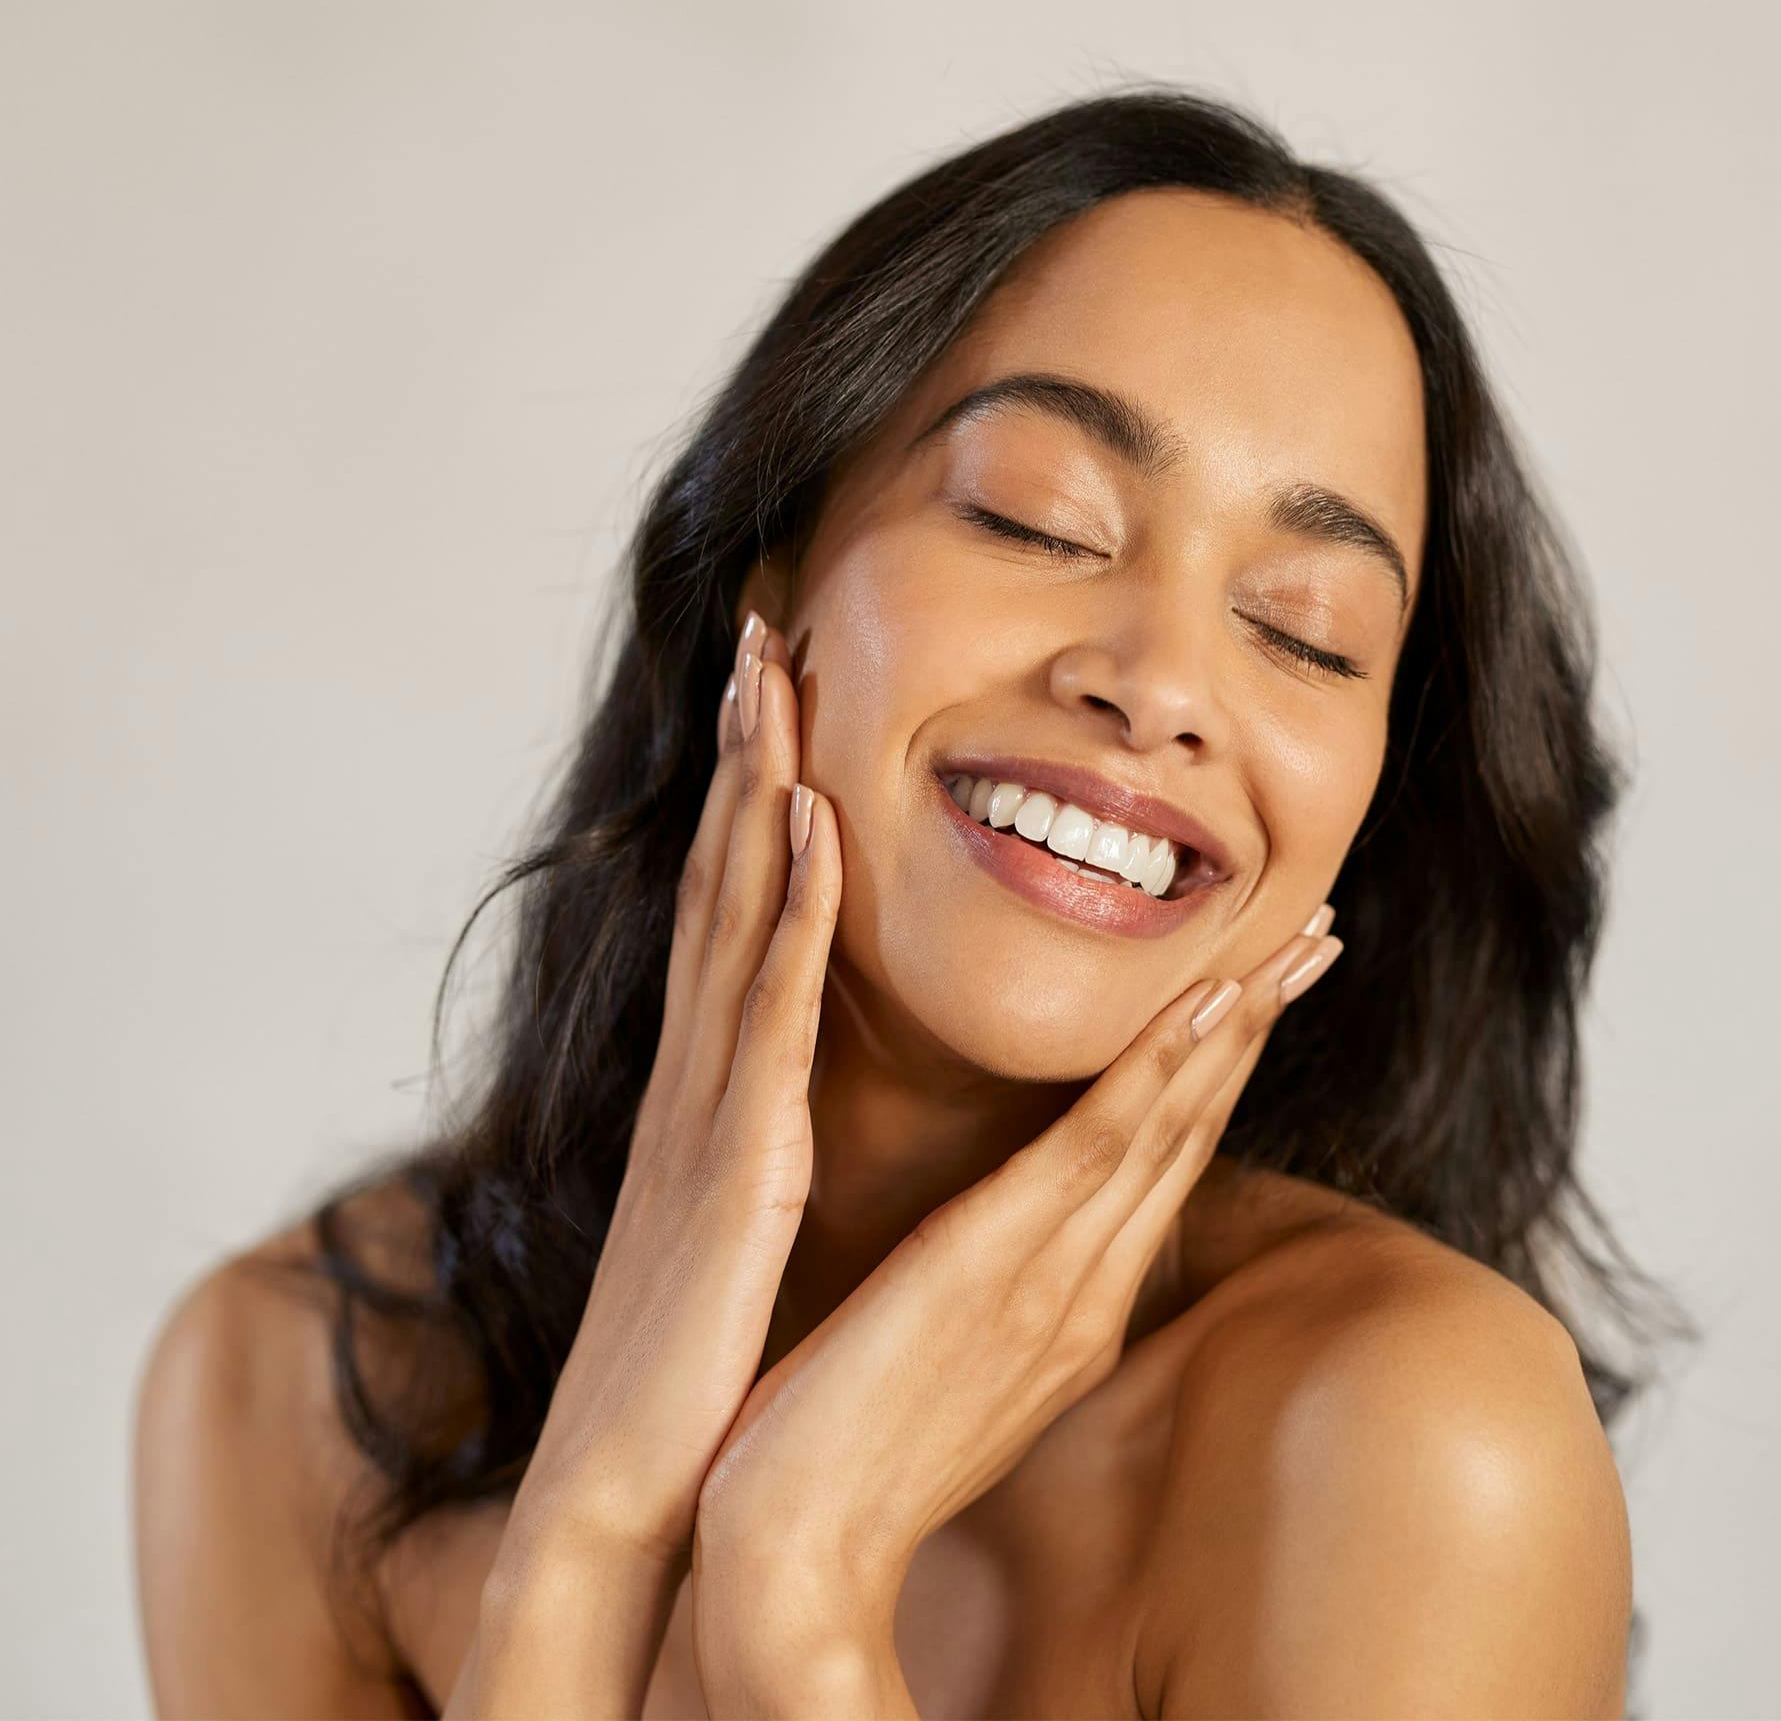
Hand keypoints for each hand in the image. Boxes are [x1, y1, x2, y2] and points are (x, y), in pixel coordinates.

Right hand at [497, 611, 839, 1575]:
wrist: (632, 1488)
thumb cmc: (692, 1363)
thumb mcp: (728, 1220)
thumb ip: (749, 1139)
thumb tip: (778, 1091)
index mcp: (710, 1086)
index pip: (731, 911)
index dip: (750, 796)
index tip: (778, 696)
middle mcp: (699, 1070)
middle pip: (723, 876)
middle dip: (743, 747)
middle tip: (764, 628)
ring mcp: (711, 1103)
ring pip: (736, 911)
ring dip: (758, 783)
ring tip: (776, 671)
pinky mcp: (737, 1156)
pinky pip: (769, 1009)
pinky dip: (790, 906)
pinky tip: (812, 818)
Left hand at [691, 914, 1342, 1624]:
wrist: (801, 1544)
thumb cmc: (854, 1446)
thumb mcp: (947, 1361)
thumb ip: (996, 1296)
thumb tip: (1005, 1237)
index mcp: (1076, 1307)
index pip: (1163, 1165)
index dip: (1219, 1072)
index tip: (1256, 991)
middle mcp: (1088, 1289)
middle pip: (1193, 1134)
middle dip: (1259, 1031)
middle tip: (1316, 943)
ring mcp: (1054, 1277)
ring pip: (1167, 1126)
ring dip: (1236, 1028)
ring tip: (1293, 948)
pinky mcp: (996, 1264)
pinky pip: (1097, 1148)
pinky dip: (1158, 1071)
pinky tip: (1206, 1006)